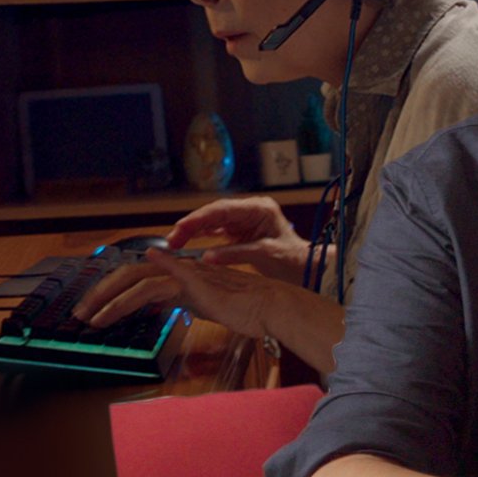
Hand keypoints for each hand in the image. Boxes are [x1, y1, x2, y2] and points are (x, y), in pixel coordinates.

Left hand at [73, 247, 283, 339]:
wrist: (272, 306)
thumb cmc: (248, 310)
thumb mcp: (208, 306)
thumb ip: (184, 300)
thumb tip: (162, 304)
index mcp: (181, 275)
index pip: (137, 278)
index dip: (113, 292)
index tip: (94, 310)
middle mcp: (180, 269)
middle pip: (129, 273)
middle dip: (100, 293)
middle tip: (80, 314)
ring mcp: (186, 274)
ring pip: (137, 280)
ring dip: (110, 301)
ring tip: (93, 319)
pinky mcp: (193, 283)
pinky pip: (155, 286)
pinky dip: (132, 292)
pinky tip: (115, 303)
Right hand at [168, 196, 312, 282]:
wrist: (305, 267)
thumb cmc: (292, 258)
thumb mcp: (265, 254)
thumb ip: (235, 254)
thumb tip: (207, 257)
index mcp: (259, 209)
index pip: (222, 210)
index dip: (199, 218)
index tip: (180, 227)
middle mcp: (249, 211)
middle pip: (213, 214)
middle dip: (191, 225)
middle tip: (171, 240)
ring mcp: (244, 220)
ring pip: (212, 222)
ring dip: (193, 231)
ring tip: (174, 243)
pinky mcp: (239, 231)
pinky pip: (216, 231)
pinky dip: (201, 236)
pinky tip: (186, 242)